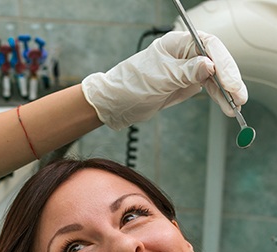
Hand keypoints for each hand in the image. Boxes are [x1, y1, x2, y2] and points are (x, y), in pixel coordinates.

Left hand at [82, 30, 247, 129]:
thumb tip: (209, 66)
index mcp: (177, 43)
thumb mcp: (159, 79)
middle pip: (216, 62)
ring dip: (226, 91)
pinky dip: (217, 97)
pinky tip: (226, 106)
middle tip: (238, 96)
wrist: (114, 104)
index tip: (229, 82)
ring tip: (236, 106)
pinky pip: (207, 89)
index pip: (209, 46)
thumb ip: (185, 72)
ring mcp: (185, 70)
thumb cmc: (130, 85)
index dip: (223, 63)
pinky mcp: (184, 85)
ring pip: (214, 77)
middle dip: (229, 79)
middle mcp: (184, 54)